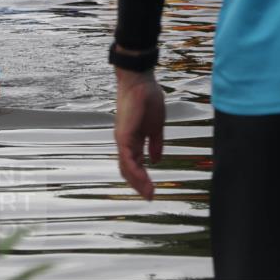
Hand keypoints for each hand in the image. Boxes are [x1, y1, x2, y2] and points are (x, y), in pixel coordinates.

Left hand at [113, 68, 164, 199]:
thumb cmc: (148, 100)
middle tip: (150, 196)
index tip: (152, 190)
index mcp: (132, 140)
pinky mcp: (123, 135)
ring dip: (138, 182)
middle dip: (139, 185)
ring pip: (127, 167)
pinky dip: (135, 170)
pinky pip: (127, 158)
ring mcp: (122, 139)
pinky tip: (144, 179)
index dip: (142, 178)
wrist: (141, 82)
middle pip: (128, 170)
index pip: (134, 164)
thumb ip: (155, 144)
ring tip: (149, 193)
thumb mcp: (156, 127)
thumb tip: (156, 160)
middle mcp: (125, 142)